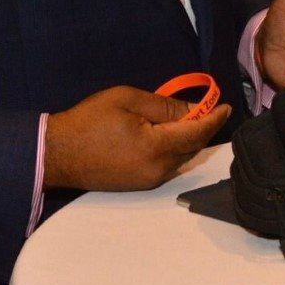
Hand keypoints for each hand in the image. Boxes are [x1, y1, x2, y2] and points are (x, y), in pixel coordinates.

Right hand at [42, 85, 230, 191]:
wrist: (57, 153)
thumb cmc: (89, 121)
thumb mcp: (127, 100)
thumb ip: (164, 106)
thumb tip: (195, 109)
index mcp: (156, 147)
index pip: (197, 132)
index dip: (215, 118)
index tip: (227, 106)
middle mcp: (158, 170)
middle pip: (193, 147)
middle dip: (204, 128)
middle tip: (210, 108)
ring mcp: (149, 181)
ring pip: (181, 158)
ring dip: (189, 139)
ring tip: (188, 118)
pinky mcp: (140, 185)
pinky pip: (167, 165)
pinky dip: (175, 149)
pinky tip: (169, 134)